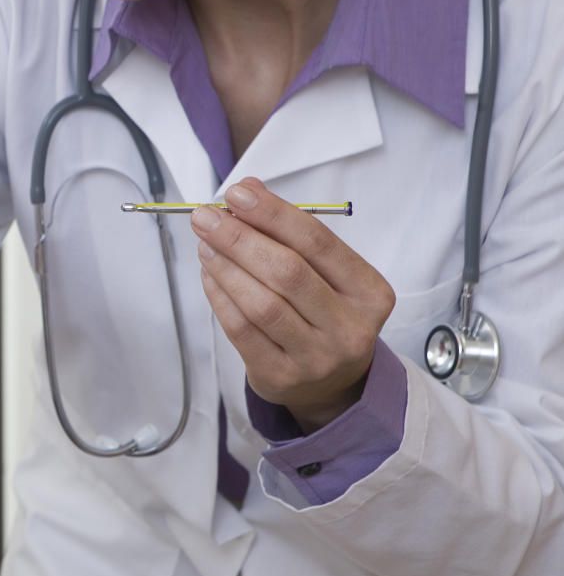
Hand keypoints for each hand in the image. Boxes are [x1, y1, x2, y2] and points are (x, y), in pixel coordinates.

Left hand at [192, 177, 396, 431]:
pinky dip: (219, 296)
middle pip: (287, 272)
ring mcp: (316, 358)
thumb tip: (247, 190)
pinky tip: (209, 273)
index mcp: (370, 293)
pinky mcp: (280, 377)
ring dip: (225, 266)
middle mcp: (350, 328)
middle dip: (240, 238)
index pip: (318, 243)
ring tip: (204, 242)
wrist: (330, 384)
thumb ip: (289, 232)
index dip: (274, 214)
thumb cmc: (323, 313)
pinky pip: (241, 330)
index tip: (237, 194)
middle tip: (206, 216)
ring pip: (262, 304)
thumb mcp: (324, 274)